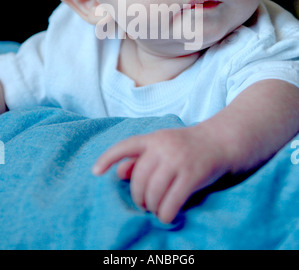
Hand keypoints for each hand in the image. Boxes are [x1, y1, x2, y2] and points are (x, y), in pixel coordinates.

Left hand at [92, 124, 229, 222]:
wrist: (221, 142)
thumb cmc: (187, 147)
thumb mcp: (163, 146)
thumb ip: (141, 158)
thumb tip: (118, 172)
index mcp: (154, 138)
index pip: (126, 146)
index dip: (108, 158)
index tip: (95, 172)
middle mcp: (164, 146)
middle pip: (139, 178)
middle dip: (138, 197)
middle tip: (143, 204)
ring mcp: (178, 160)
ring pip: (153, 192)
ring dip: (151, 207)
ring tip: (155, 209)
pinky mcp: (192, 175)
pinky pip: (171, 201)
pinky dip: (165, 213)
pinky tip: (167, 215)